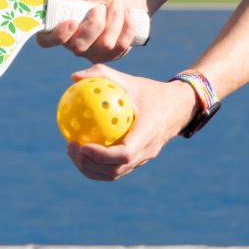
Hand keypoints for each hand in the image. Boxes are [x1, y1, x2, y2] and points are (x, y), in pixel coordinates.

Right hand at [37, 0, 146, 62]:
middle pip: (79, 47)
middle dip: (95, 25)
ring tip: (117, 5)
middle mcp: (73, 44)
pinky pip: (120, 47)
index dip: (57, 36)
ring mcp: (92, 53)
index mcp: (60, 28)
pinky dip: (127, 27)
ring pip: (104, 45)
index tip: (72, 21)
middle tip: (100, 7)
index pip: (46, 41)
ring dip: (114, 20)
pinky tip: (128, 14)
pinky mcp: (110, 56)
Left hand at [65, 64, 199, 180]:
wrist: (178, 107)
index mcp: (148, 133)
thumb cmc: (150, 91)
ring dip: (90, 168)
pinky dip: (96, 165)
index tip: (81, 145)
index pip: (124, 154)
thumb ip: (102, 75)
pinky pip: (115, 169)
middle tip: (70, 147)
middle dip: (89, 164)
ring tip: (71, 151)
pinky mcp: (138, 161)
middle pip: (115, 170)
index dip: (101, 155)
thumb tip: (73, 77)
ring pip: (114, 174)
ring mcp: (143, 159)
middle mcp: (147, 151)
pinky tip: (80, 150)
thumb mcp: (129, 80)